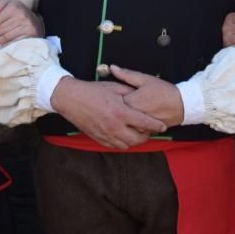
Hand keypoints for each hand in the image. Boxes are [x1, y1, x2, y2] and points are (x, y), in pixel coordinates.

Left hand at [0, 0, 44, 45]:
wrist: (36, 23)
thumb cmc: (19, 13)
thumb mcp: (10, 4)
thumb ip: (0, 4)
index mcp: (14, 6)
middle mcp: (21, 15)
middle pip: (1, 29)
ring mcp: (26, 26)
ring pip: (6, 36)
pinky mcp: (30, 35)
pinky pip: (14, 42)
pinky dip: (6, 45)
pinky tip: (1, 46)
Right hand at [50, 77, 166, 149]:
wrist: (71, 99)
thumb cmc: (93, 91)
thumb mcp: (114, 87)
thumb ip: (130, 93)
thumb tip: (142, 96)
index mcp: (120, 112)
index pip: (144, 123)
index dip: (156, 126)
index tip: (163, 126)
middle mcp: (114, 126)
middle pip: (138, 139)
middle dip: (147, 136)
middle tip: (149, 130)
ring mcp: (106, 134)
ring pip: (127, 145)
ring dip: (135, 141)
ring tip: (137, 133)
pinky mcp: (98, 138)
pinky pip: (115, 146)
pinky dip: (122, 143)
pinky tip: (124, 135)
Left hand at [110, 65, 184, 127]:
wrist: (182, 105)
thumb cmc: (164, 91)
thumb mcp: (145, 79)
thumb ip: (127, 74)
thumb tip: (113, 67)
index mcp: (130, 101)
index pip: (114, 101)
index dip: (116, 97)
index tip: (121, 94)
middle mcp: (133, 115)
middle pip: (118, 113)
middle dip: (120, 108)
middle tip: (130, 102)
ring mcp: (139, 125)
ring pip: (126, 123)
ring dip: (127, 118)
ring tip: (136, 110)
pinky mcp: (145, 130)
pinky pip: (135, 129)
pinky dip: (135, 124)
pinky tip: (141, 117)